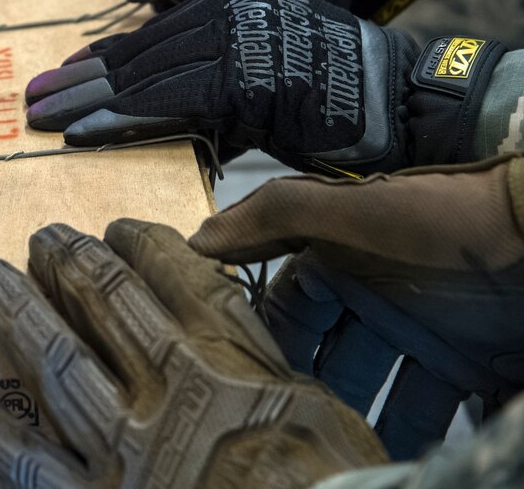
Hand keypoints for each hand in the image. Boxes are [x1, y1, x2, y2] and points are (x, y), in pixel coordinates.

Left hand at [0, 220, 386, 487]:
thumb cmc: (328, 483)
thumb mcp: (315, 407)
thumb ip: (257, 358)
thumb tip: (216, 313)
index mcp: (229, 359)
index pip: (172, 275)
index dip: (137, 243)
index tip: (116, 227)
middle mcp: (168, 388)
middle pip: (104, 302)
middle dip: (67, 262)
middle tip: (42, 237)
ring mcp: (124, 447)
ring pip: (54, 360)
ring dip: (14, 311)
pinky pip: (27, 462)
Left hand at [25, 0, 504, 175]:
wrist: (395, 96)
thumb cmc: (335, 82)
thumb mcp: (269, 52)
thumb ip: (216, 62)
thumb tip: (168, 92)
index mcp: (228, 1)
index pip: (151, 36)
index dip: (102, 58)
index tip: (62, 73)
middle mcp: (223, 16)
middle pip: (137, 57)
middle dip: (79, 82)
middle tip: (32, 99)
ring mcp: (230, 49)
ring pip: (142, 81)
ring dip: (85, 104)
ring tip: (41, 121)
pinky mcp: (237, 89)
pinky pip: (165, 109)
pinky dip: (118, 122)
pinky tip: (79, 135)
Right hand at [189, 155, 523, 459]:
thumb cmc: (444, 218)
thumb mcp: (349, 207)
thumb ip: (275, 216)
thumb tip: (197, 241)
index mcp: (340, 258)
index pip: (286, 305)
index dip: (262, 337)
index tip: (236, 375)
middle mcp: (374, 299)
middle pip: (324, 357)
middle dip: (302, 391)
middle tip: (279, 427)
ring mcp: (420, 336)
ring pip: (373, 392)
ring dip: (353, 422)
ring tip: (328, 451)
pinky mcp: (465, 366)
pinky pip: (428, 411)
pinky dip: (407, 433)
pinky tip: (383, 454)